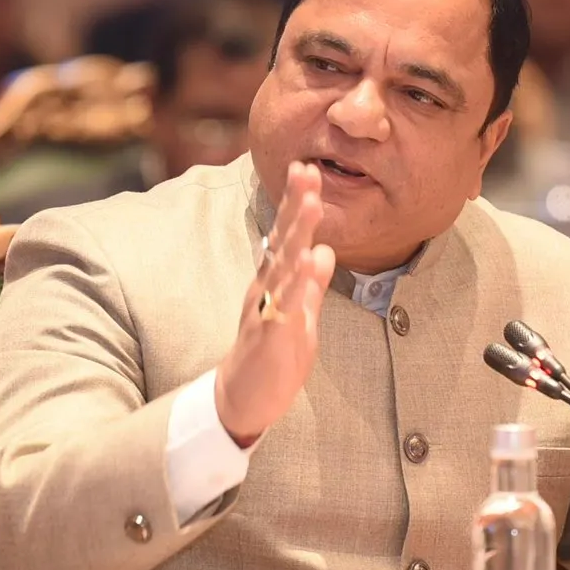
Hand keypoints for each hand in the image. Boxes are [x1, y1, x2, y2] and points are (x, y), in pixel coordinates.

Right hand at [213, 162, 336, 445]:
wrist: (243, 400)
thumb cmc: (273, 357)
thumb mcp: (300, 316)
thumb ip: (311, 285)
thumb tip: (325, 251)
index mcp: (274, 282)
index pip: (286, 236)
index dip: (297, 204)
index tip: (308, 169)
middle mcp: (266, 288)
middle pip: (281, 240)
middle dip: (295, 204)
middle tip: (307, 169)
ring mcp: (266, 309)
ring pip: (282, 265)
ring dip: (297, 233)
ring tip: (312, 203)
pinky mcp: (271, 335)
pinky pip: (285, 304)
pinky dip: (298, 282)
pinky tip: (310, 260)